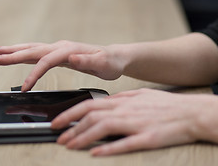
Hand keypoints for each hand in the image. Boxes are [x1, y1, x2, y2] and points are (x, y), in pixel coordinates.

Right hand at [0, 40, 125, 90]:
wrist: (114, 57)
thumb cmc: (110, 62)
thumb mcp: (105, 64)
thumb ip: (89, 61)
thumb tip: (73, 58)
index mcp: (69, 50)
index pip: (46, 61)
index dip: (33, 74)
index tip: (25, 88)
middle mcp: (60, 47)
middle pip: (32, 50)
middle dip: (11, 54)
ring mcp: (57, 49)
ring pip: (30, 49)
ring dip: (12, 51)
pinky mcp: (56, 54)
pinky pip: (35, 54)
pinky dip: (21, 54)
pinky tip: (13, 55)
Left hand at [51, 88, 217, 155]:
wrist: (191, 112)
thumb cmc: (165, 105)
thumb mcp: (139, 95)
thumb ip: (120, 98)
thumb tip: (104, 102)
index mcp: (122, 102)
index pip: (89, 105)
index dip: (70, 113)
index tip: (57, 122)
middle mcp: (125, 111)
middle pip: (91, 116)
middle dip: (71, 127)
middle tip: (58, 137)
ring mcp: (136, 124)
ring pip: (103, 128)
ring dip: (83, 137)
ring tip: (70, 146)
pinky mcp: (148, 138)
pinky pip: (125, 143)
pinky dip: (109, 148)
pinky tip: (96, 154)